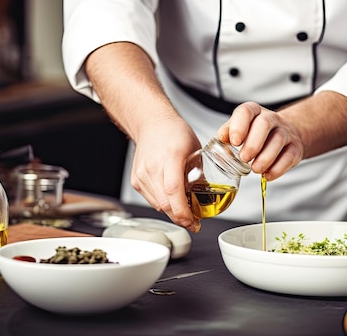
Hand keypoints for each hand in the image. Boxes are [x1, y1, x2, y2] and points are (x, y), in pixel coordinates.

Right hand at [130, 117, 201, 232]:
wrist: (151, 124)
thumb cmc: (174, 132)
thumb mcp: (195, 149)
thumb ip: (201, 173)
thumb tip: (209, 195)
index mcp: (170, 157)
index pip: (174, 191)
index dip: (183, 211)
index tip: (194, 221)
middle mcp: (153, 167)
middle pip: (165, 203)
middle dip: (181, 218)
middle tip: (194, 223)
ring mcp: (142, 175)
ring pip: (158, 205)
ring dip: (172, 212)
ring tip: (185, 212)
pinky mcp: (136, 180)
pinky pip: (151, 200)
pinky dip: (163, 204)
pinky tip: (172, 200)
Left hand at [216, 102, 304, 180]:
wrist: (286, 135)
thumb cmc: (256, 133)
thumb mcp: (241, 128)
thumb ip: (228, 132)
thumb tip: (221, 139)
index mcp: (254, 112)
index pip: (246, 111)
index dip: (239, 126)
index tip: (234, 142)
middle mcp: (271, 118)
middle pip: (264, 124)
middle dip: (253, 143)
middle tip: (244, 158)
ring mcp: (286, 132)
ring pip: (278, 140)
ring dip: (265, 157)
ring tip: (255, 169)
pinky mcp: (295, 147)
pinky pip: (289, 156)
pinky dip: (278, 168)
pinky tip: (267, 175)